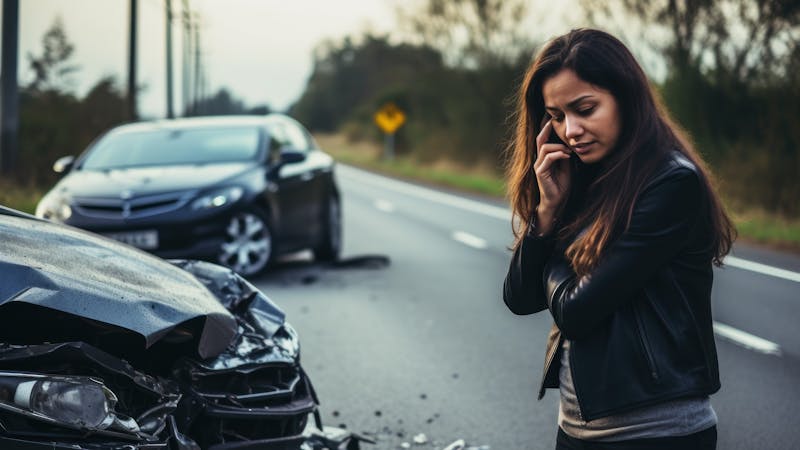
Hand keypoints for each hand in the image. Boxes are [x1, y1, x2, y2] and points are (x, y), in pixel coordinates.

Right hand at [533, 119, 571, 233]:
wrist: (557, 201)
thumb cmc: (562, 184)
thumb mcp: (567, 165)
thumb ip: (565, 154)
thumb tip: (569, 142)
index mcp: (544, 156)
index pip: (543, 137)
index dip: (547, 126)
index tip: (554, 116)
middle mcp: (539, 159)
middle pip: (540, 138)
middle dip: (547, 127)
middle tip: (555, 118)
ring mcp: (538, 165)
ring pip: (544, 147)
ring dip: (559, 146)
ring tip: (570, 149)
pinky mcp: (540, 172)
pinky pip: (548, 158)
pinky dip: (558, 154)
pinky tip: (567, 155)